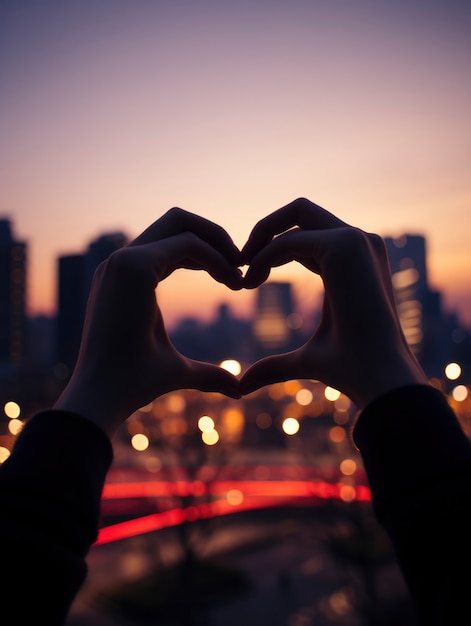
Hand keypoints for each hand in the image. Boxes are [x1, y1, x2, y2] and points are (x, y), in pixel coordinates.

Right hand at [54, 208, 242, 436]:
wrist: (104, 397)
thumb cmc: (134, 384)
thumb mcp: (179, 370)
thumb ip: (208, 374)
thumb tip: (237, 389)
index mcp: (129, 278)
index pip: (173, 242)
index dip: (208, 254)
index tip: (235, 279)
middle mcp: (123, 262)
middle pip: (176, 220)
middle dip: (215, 236)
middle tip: (242, 265)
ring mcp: (124, 260)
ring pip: (180, 222)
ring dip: (218, 242)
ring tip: (240, 274)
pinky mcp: (133, 266)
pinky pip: (186, 244)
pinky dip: (215, 258)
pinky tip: (233, 281)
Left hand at [240, 198, 428, 407]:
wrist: (378, 377)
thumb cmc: (349, 369)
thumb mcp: (305, 359)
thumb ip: (275, 365)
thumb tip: (244, 384)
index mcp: (356, 262)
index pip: (308, 235)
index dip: (273, 249)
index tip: (249, 277)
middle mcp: (360, 243)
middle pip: (302, 211)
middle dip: (265, 230)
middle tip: (239, 262)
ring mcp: (356, 240)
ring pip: (296, 213)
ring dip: (262, 238)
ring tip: (243, 273)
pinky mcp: (345, 246)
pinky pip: (289, 240)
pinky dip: (264, 256)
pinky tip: (251, 282)